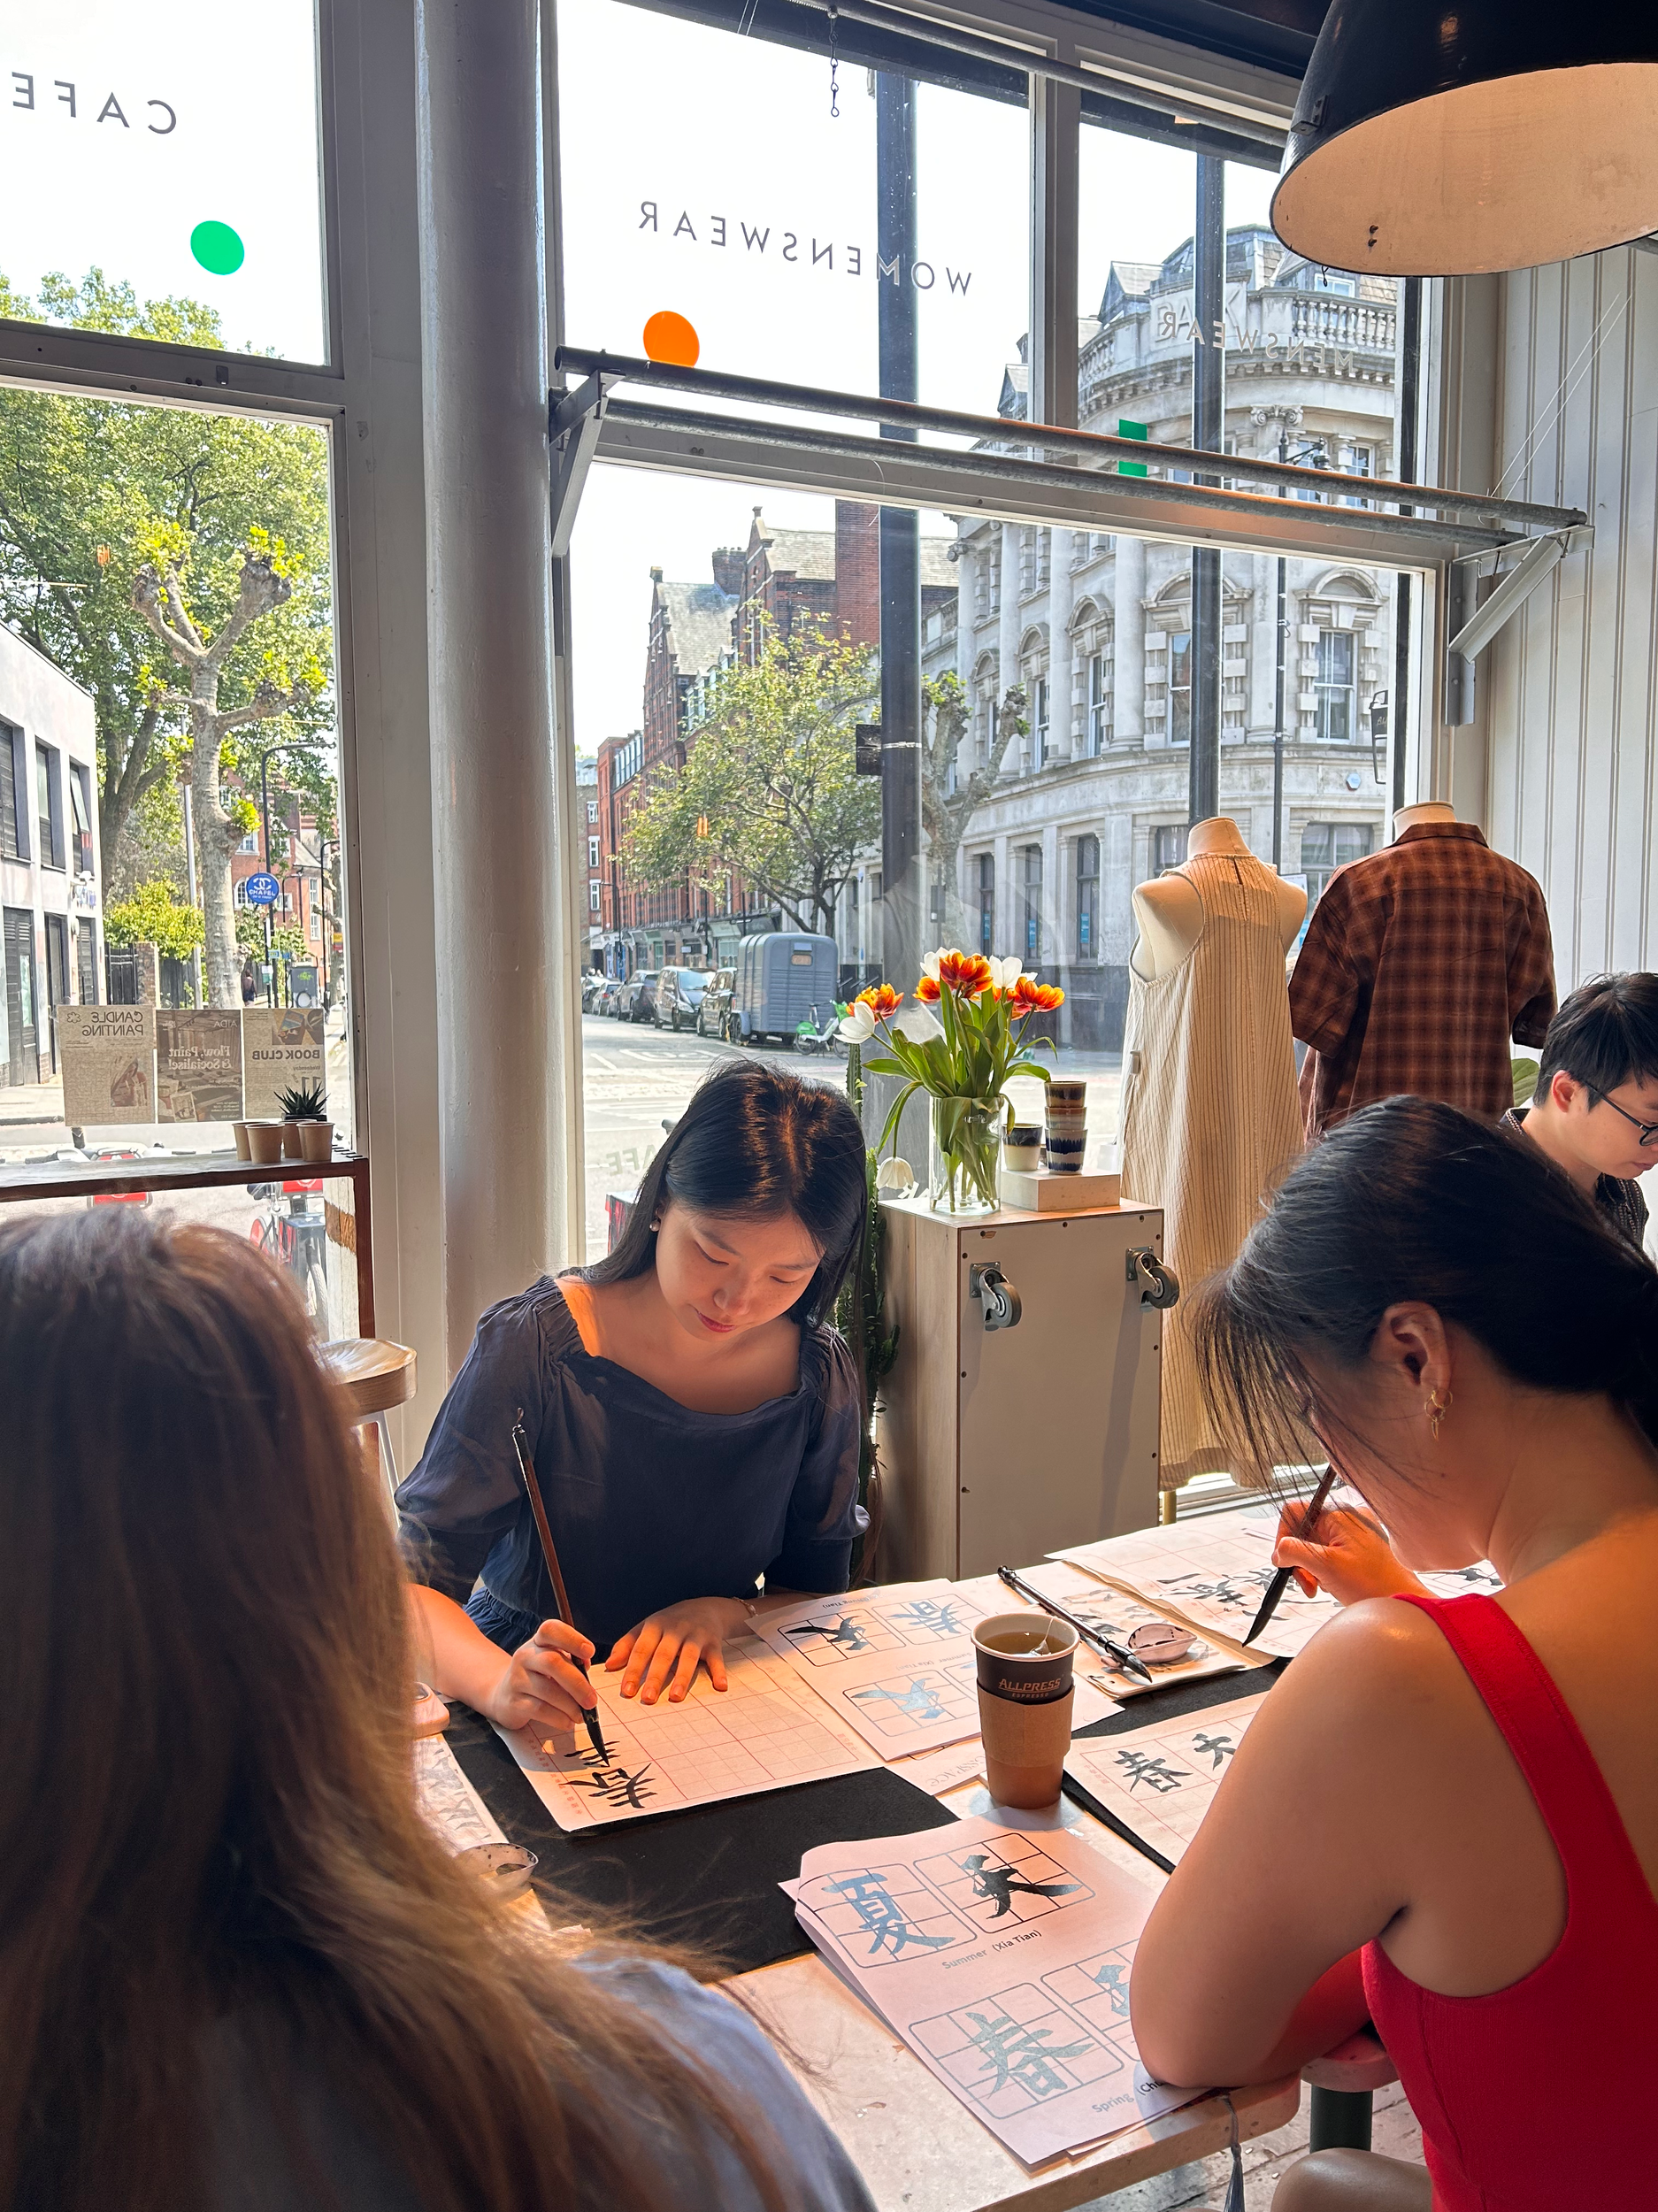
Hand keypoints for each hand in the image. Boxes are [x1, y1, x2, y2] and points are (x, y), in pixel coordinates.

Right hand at [484, 1619, 598, 1735]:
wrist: (503, 1695)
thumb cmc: (538, 1676)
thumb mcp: (554, 1662)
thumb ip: (572, 1663)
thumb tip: (586, 1669)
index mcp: (538, 1641)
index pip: (551, 1630)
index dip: (572, 1639)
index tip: (590, 1653)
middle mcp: (525, 1656)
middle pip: (552, 1662)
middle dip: (577, 1683)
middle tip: (592, 1700)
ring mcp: (517, 1679)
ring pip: (547, 1690)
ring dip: (570, 1706)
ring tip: (582, 1715)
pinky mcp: (513, 1702)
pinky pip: (539, 1710)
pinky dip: (559, 1718)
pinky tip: (568, 1722)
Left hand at [606, 1597, 748, 1703]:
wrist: (705, 1606)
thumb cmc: (669, 1623)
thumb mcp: (646, 1628)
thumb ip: (627, 1646)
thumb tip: (609, 1666)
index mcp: (655, 1626)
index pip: (642, 1649)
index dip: (634, 1670)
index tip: (626, 1691)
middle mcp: (675, 1629)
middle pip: (664, 1654)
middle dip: (656, 1677)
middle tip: (647, 1698)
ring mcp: (696, 1635)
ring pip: (689, 1657)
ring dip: (683, 1677)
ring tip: (676, 1697)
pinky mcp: (713, 1642)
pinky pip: (716, 1658)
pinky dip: (719, 1672)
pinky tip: (720, 1686)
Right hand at [1273, 1503, 1424, 1607]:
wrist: (1403, 1601)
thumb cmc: (1373, 1584)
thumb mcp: (1326, 1566)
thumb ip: (1296, 1552)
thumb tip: (1279, 1551)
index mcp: (1339, 1515)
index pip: (1295, 1511)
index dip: (1284, 1535)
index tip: (1285, 1560)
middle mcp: (1347, 1519)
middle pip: (1304, 1531)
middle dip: (1300, 1559)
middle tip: (1307, 1582)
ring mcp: (1355, 1534)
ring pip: (1315, 1545)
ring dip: (1311, 1568)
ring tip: (1321, 1586)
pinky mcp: (1359, 1548)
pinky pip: (1330, 1553)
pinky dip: (1325, 1570)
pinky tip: (1332, 1584)